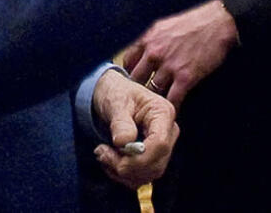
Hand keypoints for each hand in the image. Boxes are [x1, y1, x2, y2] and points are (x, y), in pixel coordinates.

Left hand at [91, 68, 178, 188]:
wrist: (113, 95)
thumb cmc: (117, 93)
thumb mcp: (115, 102)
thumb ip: (120, 122)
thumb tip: (124, 142)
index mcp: (163, 113)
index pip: (160, 144)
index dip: (138, 158)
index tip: (112, 153)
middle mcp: (168, 131)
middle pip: (156, 163)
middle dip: (127, 166)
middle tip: (102, 152)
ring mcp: (162, 146)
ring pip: (149, 174)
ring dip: (122, 173)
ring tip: (103, 154)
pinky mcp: (153, 157)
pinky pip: (142, 177)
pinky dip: (123, 175)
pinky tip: (110, 160)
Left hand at [122, 0, 238, 108]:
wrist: (219, 22)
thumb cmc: (195, 21)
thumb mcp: (165, 25)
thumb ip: (152, 40)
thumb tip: (145, 52)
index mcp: (149, 38)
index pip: (128, 62)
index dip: (131, 73)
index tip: (134, 80)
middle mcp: (155, 52)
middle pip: (137, 79)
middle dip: (139, 88)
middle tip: (143, 96)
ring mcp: (169, 66)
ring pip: (153, 90)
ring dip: (155, 99)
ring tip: (156, 106)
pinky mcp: (186, 77)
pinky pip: (172, 99)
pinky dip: (171, 107)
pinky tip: (171, 112)